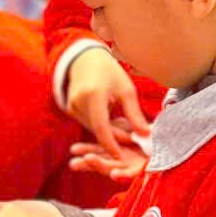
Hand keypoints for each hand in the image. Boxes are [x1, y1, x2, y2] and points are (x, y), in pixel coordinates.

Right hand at [65, 45, 146, 167]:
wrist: (85, 59)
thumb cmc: (109, 72)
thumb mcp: (126, 90)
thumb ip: (134, 114)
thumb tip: (145, 134)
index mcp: (93, 95)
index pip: (101, 127)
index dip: (111, 144)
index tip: (121, 156)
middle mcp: (78, 103)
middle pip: (97, 130)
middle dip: (115, 137)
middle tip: (133, 138)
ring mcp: (71, 106)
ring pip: (93, 128)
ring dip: (108, 131)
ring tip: (125, 126)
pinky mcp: (70, 109)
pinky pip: (88, 123)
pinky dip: (100, 125)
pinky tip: (113, 119)